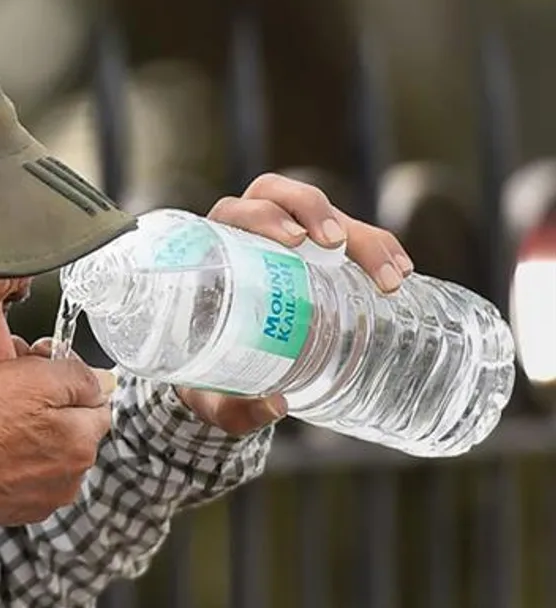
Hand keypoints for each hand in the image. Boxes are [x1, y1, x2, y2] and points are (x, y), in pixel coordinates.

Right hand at [0, 350, 113, 526]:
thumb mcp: (29, 377)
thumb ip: (77, 377)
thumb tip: (101, 381)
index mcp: (82, 444)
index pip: (96, 400)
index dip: (66, 378)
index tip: (39, 367)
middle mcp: (70, 478)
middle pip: (70, 427)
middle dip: (47, 407)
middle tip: (7, 390)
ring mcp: (41, 498)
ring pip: (45, 451)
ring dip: (27, 434)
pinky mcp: (11, 510)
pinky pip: (19, 473)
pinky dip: (7, 460)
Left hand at [178, 172, 415, 435]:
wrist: (220, 379)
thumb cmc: (206, 380)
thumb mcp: (214, 398)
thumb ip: (237, 408)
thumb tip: (276, 405)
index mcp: (215, 254)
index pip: (238, 212)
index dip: (266, 216)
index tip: (293, 241)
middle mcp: (251, 235)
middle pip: (285, 199)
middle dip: (317, 212)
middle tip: (338, 244)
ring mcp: (288, 240)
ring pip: (327, 215)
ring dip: (363, 235)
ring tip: (391, 275)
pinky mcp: (318, 255)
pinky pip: (352, 237)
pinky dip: (379, 249)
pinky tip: (402, 273)